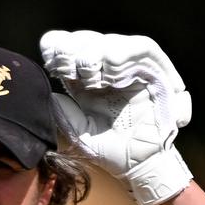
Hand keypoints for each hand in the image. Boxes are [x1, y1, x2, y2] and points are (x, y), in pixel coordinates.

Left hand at [40, 29, 192, 204]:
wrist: (137, 165)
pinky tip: (112, 74)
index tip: (50, 62)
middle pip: (85, 40)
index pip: (67, 47)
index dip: (56, 46)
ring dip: (95, 55)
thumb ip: (65, 115)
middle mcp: (104, 69)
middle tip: (68, 71)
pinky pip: (142, 48)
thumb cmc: (109, 149)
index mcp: (82, 79)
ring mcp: (129, 68)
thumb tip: (50, 96)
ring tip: (91, 79)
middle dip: (72, 52)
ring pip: (110, 41)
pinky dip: (123, 56)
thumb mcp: (79, 133)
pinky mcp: (154, 71)